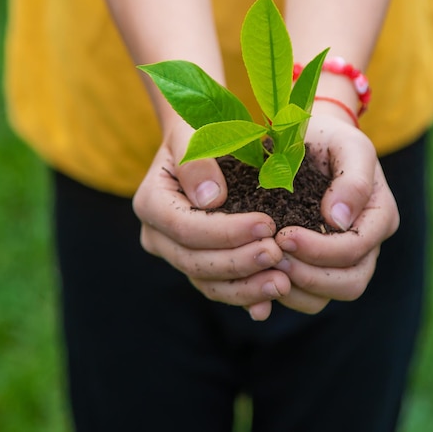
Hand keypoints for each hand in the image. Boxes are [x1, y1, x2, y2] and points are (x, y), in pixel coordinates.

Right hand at [133, 120, 290, 320]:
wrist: (201, 143)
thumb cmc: (200, 132)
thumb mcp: (195, 134)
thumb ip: (196, 162)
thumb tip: (210, 199)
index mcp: (151, 202)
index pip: (186, 227)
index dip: (226, 232)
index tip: (266, 224)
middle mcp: (157, 235)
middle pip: (195, 260)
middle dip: (238, 261)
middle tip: (277, 254)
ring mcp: (175, 253)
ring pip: (206, 282)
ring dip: (245, 287)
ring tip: (282, 282)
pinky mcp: (197, 265)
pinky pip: (218, 287)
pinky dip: (243, 296)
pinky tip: (271, 300)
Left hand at [274, 111, 398, 313]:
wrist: (310, 138)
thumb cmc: (329, 138)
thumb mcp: (347, 144)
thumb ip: (352, 179)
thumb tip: (339, 220)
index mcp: (378, 216)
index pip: (355, 250)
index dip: (320, 250)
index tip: (283, 235)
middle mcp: (366, 244)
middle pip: (349, 283)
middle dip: (309, 275)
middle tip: (273, 256)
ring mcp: (343, 258)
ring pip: (328, 296)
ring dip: (296, 288)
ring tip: (266, 265)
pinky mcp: (318, 265)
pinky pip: (308, 295)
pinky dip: (285, 293)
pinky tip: (261, 279)